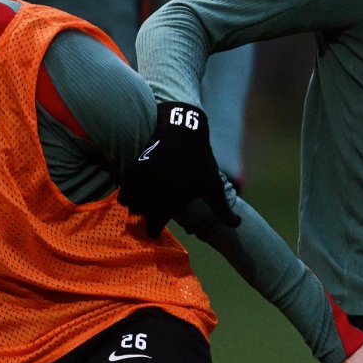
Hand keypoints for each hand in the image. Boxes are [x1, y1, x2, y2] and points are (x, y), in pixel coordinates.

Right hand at [119, 102, 239, 237]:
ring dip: (135, 204)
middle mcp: (154, 193)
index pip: (154, 226)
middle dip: (145, 215)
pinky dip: (128, 191)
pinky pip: (124, 187)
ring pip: (129, 203)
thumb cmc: (201, 162)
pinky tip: (136, 190)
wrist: (184, 132)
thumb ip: (222, 210)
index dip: (154, 230)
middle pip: (140, 214)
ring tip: (142, 202)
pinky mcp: (135, 168)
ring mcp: (143, 180)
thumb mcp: (214, 186)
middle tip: (150, 213)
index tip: (155, 230)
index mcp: (172, 202)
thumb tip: (237, 226)